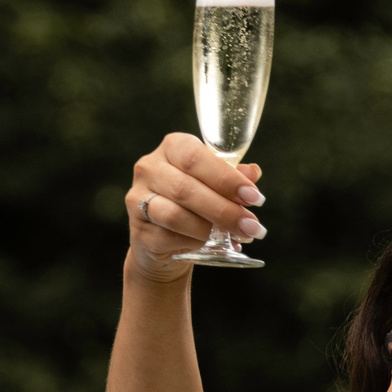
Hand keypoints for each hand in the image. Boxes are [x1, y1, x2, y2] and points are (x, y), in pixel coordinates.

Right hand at [124, 133, 266, 286]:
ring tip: (237, 236)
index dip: (226, 178)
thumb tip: (253, 173)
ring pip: (175, 215)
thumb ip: (233, 177)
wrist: (166, 242)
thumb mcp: (216, 185)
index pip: (195, 157)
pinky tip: (209, 244)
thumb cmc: (196, 205)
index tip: (254, 197)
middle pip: (186, 188)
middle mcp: (149, 169)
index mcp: (172, 148)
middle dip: (225, 209)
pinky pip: (168, 237)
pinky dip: (194, 242)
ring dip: (211, 228)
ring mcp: (137, 199)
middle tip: (252, 225)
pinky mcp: (138, 230)